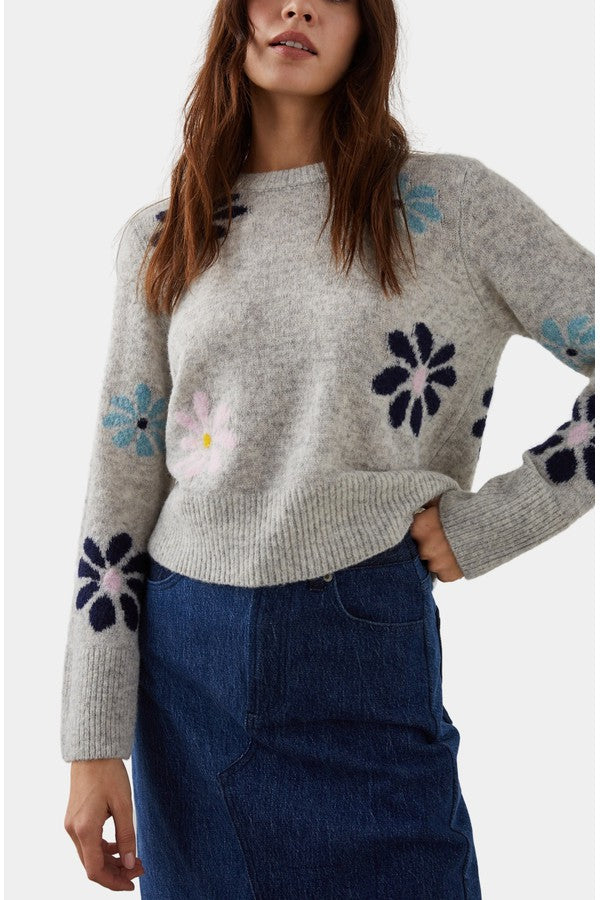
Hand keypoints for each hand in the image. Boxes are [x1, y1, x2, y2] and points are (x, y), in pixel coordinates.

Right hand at [64, 758, 144, 890]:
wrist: (93, 752)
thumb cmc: (108, 774)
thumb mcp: (124, 804)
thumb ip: (127, 836)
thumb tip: (130, 863)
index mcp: (85, 829)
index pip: (95, 870)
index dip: (113, 882)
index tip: (132, 884)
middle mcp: (73, 831)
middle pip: (92, 865)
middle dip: (116, 872)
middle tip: (139, 868)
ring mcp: (72, 825)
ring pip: (90, 855)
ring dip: (111, 861)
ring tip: (133, 858)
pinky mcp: (75, 819)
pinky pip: (88, 843)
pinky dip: (104, 849)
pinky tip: (120, 845)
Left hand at [409, 495, 463, 582]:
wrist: (493, 525)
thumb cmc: (467, 509)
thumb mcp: (443, 500)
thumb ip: (426, 503)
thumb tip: (413, 500)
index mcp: (419, 527)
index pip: (412, 533)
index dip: (423, 530)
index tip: (433, 528)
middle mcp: (424, 547)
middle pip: (421, 549)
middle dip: (430, 544)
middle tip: (445, 538)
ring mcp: (436, 563)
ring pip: (431, 563)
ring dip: (439, 558)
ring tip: (454, 547)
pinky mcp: (448, 575)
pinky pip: (443, 575)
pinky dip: (449, 569)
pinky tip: (459, 557)